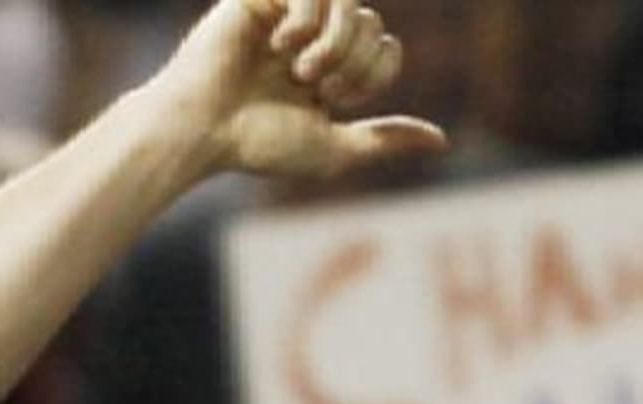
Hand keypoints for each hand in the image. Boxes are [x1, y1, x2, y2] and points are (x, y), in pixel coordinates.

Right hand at [152, 0, 444, 182]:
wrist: (201, 130)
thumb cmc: (257, 144)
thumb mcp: (334, 149)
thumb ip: (385, 140)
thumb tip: (441, 141)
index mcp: (330, 66)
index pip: (385, 46)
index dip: (375, 71)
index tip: (336, 99)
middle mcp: (311, 35)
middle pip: (370, 22)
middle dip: (353, 61)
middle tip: (314, 86)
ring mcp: (286, 12)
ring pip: (347, 1)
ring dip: (334, 42)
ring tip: (300, 70)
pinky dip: (305, 18)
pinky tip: (279, 44)